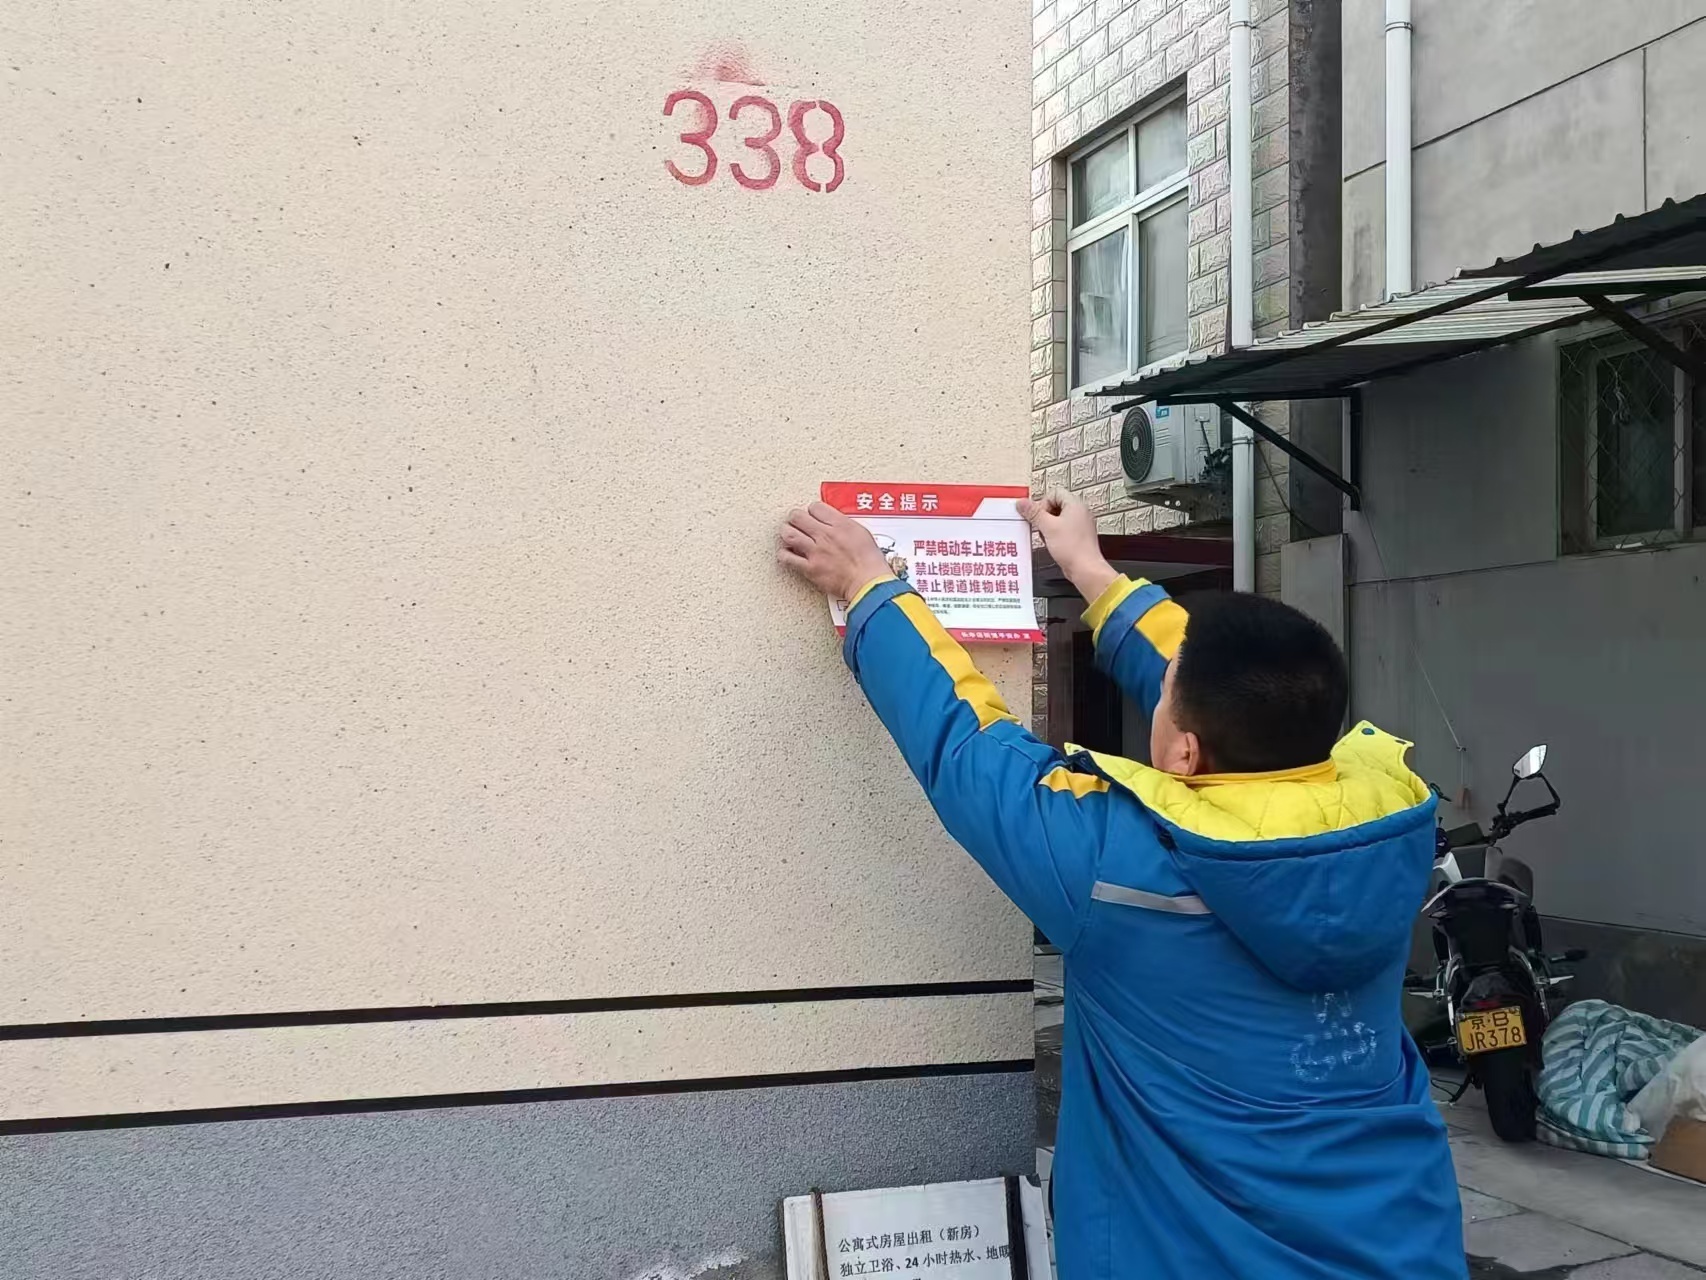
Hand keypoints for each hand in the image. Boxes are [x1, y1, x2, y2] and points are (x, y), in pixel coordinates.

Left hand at [777, 503, 893, 601]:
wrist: (868, 583)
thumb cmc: (869, 562)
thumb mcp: (861, 533)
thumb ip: (844, 524)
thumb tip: (832, 522)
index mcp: (840, 524)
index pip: (815, 507)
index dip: (812, 510)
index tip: (813, 516)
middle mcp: (825, 535)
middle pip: (797, 516)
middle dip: (795, 518)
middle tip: (797, 522)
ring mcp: (815, 552)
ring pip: (788, 534)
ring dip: (786, 533)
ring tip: (789, 535)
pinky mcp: (809, 568)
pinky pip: (787, 558)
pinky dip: (784, 554)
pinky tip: (788, 554)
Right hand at [1018, 491, 1117, 602]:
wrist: (1085, 569)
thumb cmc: (1073, 548)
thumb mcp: (1048, 527)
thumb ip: (1034, 513)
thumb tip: (1022, 503)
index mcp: (1075, 504)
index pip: (1055, 493)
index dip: (1043, 503)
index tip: (1038, 516)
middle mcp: (1080, 512)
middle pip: (1056, 505)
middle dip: (1044, 516)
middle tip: (1041, 526)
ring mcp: (1080, 524)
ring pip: (1058, 518)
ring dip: (1048, 526)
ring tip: (1047, 536)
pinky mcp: (1078, 536)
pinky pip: (1063, 529)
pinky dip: (1055, 534)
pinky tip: (1052, 544)